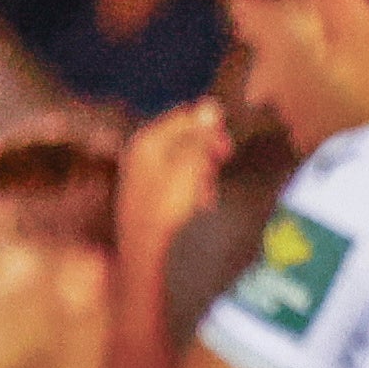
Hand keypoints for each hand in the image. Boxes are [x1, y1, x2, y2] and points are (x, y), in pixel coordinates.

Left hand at [117, 97, 236, 270]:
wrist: (148, 263)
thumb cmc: (169, 214)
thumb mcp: (189, 169)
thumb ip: (200, 137)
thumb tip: (210, 105)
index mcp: (147, 142)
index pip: (186, 116)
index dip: (210, 129)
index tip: (226, 150)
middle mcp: (142, 156)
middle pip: (186, 139)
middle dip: (207, 154)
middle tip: (215, 177)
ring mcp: (145, 179)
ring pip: (186, 163)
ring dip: (204, 176)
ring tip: (206, 200)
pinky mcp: (152, 201)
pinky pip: (181, 185)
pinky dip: (195, 193)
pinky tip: (199, 211)